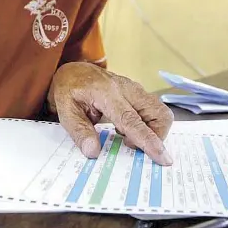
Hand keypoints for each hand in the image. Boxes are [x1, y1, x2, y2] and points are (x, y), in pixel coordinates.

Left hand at [48, 62, 173, 164]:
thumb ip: (80, 131)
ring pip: (160, 112)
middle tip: (128, 145)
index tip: (162, 156)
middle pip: (158, 113)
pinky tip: (127, 128)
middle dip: (156, 136)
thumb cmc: (69, 90)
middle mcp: (128, 89)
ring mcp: (136, 89)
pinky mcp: (139, 93)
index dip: (148, 139)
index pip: (132, 119)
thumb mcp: (66, 111)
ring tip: (127, 137)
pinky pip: (154, 111)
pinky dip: (148, 125)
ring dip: (153, 131)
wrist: (75, 70)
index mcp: (107, 94)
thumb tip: (94, 151)